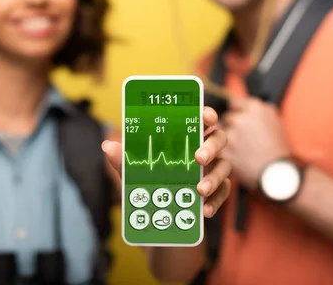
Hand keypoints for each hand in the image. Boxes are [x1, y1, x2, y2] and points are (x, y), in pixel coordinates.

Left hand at [102, 107, 230, 217]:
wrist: (156, 219)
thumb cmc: (147, 184)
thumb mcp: (132, 174)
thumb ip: (123, 160)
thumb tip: (108, 147)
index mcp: (185, 137)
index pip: (201, 119)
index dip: (207, 114)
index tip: (206, 116)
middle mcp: (203, 150)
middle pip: (219, 139)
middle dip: (211, 146)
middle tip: (198, 157)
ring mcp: (213, 170)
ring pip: (225, 167)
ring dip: (214, 177)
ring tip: (199, 190)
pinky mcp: (217, 192)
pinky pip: (223, 193)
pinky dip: (215, 201)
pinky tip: (204, 210)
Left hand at [223, 97, 289, 190]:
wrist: (277, 172)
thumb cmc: (278, 147)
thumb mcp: (273, 120)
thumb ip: (257, 109)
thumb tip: (243, 105)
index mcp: (254, 109)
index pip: (235, 104)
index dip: (236, 112)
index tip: (238, 119)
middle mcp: (240, 119)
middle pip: (227, 118)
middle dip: (231, 127)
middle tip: (242, 138)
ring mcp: (230, 135)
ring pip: (219, 134)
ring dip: (225, 140)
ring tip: (240, 150)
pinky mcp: (224, 152)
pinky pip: (217, 149)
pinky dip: (222, 154)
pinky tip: (234, 158)